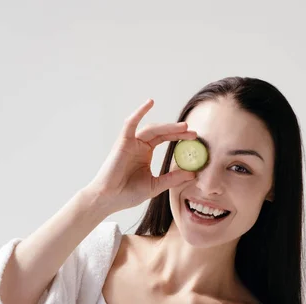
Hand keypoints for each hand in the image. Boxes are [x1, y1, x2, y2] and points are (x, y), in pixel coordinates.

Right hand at [85, 99, 196, 214]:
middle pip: (161, 132)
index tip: (195, 139)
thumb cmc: (127, 194)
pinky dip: (139, 112)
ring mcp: (130, 142)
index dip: (180, 138)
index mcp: (146, 153)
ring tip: (184, 128)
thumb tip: (193, 173)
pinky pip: (130, 123)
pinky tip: (150, 103)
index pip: (166, 140)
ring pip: (152, 129)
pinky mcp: (122, 142)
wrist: (109, 199)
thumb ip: (173, 178)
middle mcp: (139, 145)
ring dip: (168, 126)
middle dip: (178, 131)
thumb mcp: (155, 185)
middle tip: (194, 133)